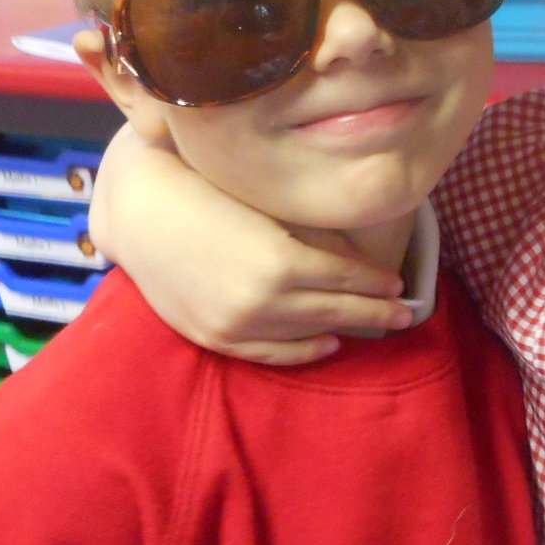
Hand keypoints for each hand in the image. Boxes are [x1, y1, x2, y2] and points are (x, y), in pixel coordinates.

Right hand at [90, 127, 412, 364]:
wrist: (138, 212)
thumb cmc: (203, 190)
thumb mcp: (266, 204)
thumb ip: (310, 235)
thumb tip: (356, 257)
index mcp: (282, 262)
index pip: (347, 278)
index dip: (376, 281)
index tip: (399, 282)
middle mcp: (264, 301)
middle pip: (336, 310)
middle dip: (376, 310)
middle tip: (406, 311)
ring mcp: (238, 324)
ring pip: (308, 335)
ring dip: (346, 328)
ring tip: (377, 326)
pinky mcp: (216, 337)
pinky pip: (271, 354)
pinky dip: (304, 352)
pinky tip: (328, 344)